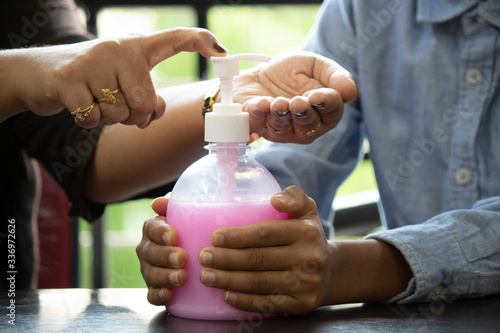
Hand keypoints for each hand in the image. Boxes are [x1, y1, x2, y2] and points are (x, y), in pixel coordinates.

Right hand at [11, 27, 226, 127]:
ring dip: (109, 119)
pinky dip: (88, 121)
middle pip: (146, 102)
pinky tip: (78, 104)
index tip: (221, 50)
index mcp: (136, 47)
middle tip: (116, 105)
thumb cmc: (93, 80)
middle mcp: (117, 48)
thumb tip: (156, 112)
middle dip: (133, 116)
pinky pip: (93, 119)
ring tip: (95, 100)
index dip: (200, 42)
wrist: (39, 74)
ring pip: (120, 114)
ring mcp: (92, 61)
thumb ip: (147, 97)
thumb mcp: (124, 83)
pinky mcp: (68, 80)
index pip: (174, 39)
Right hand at [136, 196, 187, 304]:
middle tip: (182, 258)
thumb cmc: (192, 227)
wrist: (197, 250)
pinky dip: (159, 295)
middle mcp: (147, 249)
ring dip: (165, 276)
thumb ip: (175, 205)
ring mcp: (149, 270)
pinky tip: (169, 294)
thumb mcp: (188, 212)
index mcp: (153, 228)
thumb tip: (158, 203)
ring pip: (151, 274)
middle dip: (165, 256)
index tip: (175, 236)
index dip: (161, 232)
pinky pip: (151, 294)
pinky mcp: (155, 288)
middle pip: (150, 253)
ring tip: (182, 277)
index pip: (151, 228)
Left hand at [198, 186, 335, 314]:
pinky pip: (268, 304)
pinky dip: (244, 301)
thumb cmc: (309, 236)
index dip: (238, 237)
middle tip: (204, 257)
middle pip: (258, 260)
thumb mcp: (308, 210)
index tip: (214, 238)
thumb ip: (294, 197)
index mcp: (305, 232)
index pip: (265, 234)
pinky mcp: (301, 304)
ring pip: (259, 283)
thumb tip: (275, 199)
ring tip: (207, 276)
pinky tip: (227, 294)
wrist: (333, 271)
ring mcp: (305, 284)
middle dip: (226, 259)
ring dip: (229, 280)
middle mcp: (308, 259)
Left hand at [235, 51, 357, 143]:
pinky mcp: (259, 127)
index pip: (332, 111)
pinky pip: (260, 124)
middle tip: (297, 101)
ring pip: (284, 127)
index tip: (318, 95)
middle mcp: (305, 125)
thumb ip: (333, 76)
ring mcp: (282, 129)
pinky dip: (260, 113)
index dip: (326, 103)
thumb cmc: (289, 72)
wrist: (257, 74)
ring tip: (278, 102)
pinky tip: (262, 103)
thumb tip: (352, 92)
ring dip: (281, 114)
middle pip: (309, 125)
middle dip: (303, 113)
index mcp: (324, 110)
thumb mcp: (314, 66)